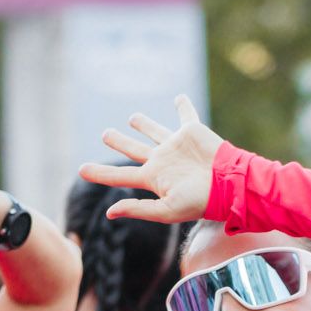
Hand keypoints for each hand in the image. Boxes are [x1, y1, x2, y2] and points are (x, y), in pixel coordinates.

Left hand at [78, 95, 223, 224]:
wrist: (230, 184)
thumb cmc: (199, 201)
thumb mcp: (166, 210)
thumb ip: (138, 209)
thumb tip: (109, 212)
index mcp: (154, 179)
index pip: (119, 176)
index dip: (100, 173)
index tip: (80, 169)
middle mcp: (162, 160)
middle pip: (134, 150)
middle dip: (119, 142)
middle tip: (105, 134)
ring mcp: (176, 145)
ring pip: (154, 131)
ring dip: (143, 123)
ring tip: (132, 117)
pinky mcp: (191, 131)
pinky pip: (186, 115)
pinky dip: (183, 106)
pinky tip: (178, 98)